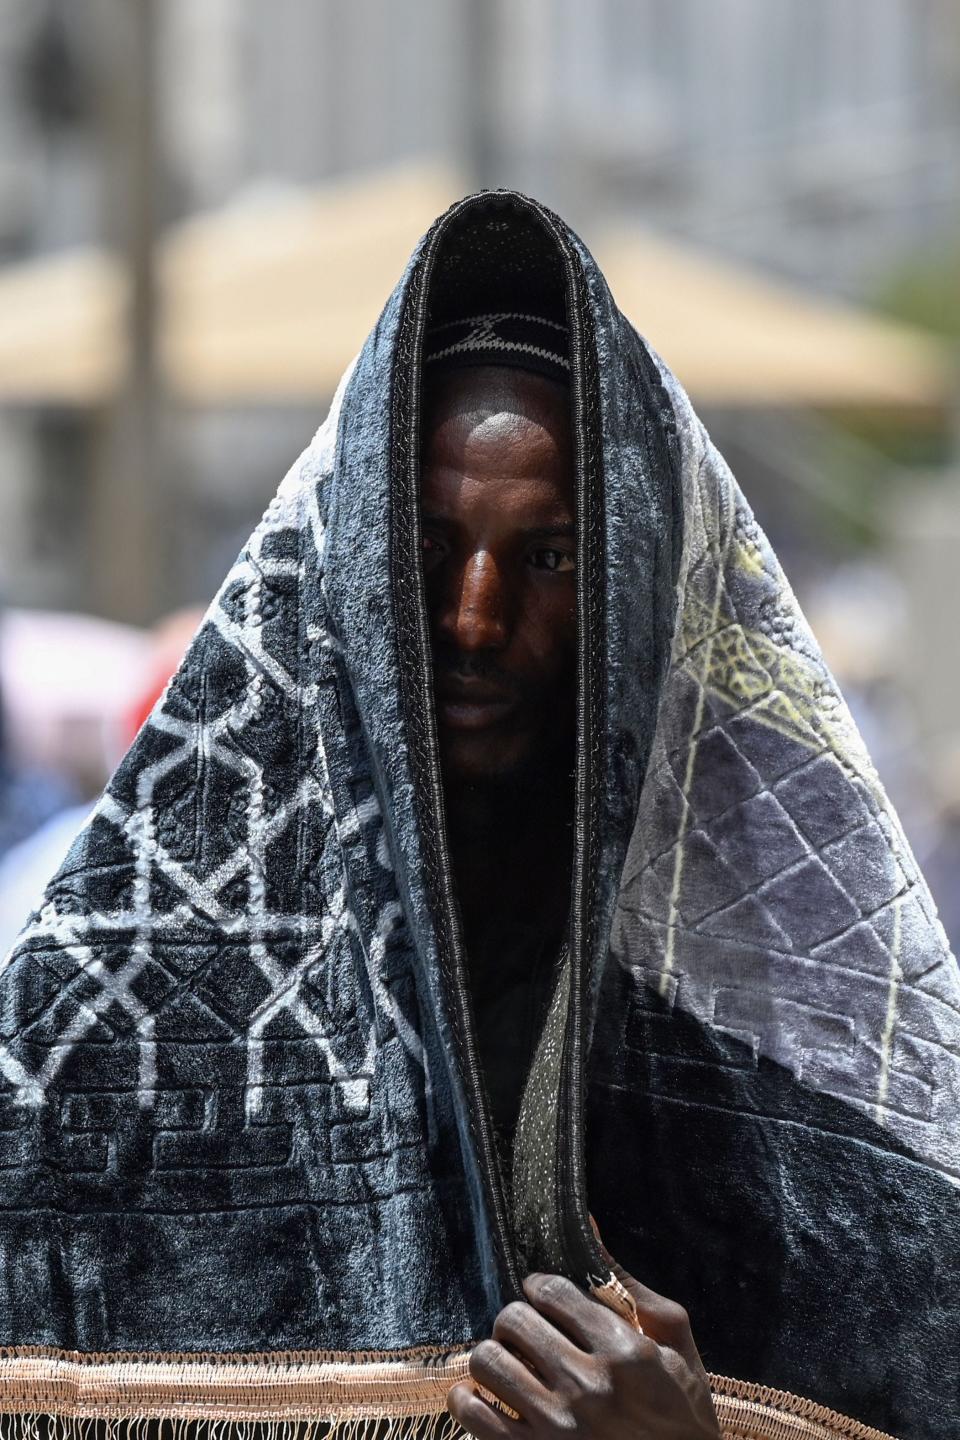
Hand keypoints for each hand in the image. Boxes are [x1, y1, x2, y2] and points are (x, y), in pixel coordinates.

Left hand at [447, 1263, 719, 1439]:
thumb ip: (630, 1285)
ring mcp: (558, 1428)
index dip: (539, 1288)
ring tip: (513, 1365)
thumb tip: (587, 1226)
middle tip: (528, 1333)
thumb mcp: (674, 1344)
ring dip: (496, 1357)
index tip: (542, 1298)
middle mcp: (589, 1387)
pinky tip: (489, 1397)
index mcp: (625, 1352)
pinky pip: (471, 1413)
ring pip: (487, 1360)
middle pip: (513, 1320)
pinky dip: (470, 1399)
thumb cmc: (681, 1412)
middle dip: (518, 1320)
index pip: (550, 1291)